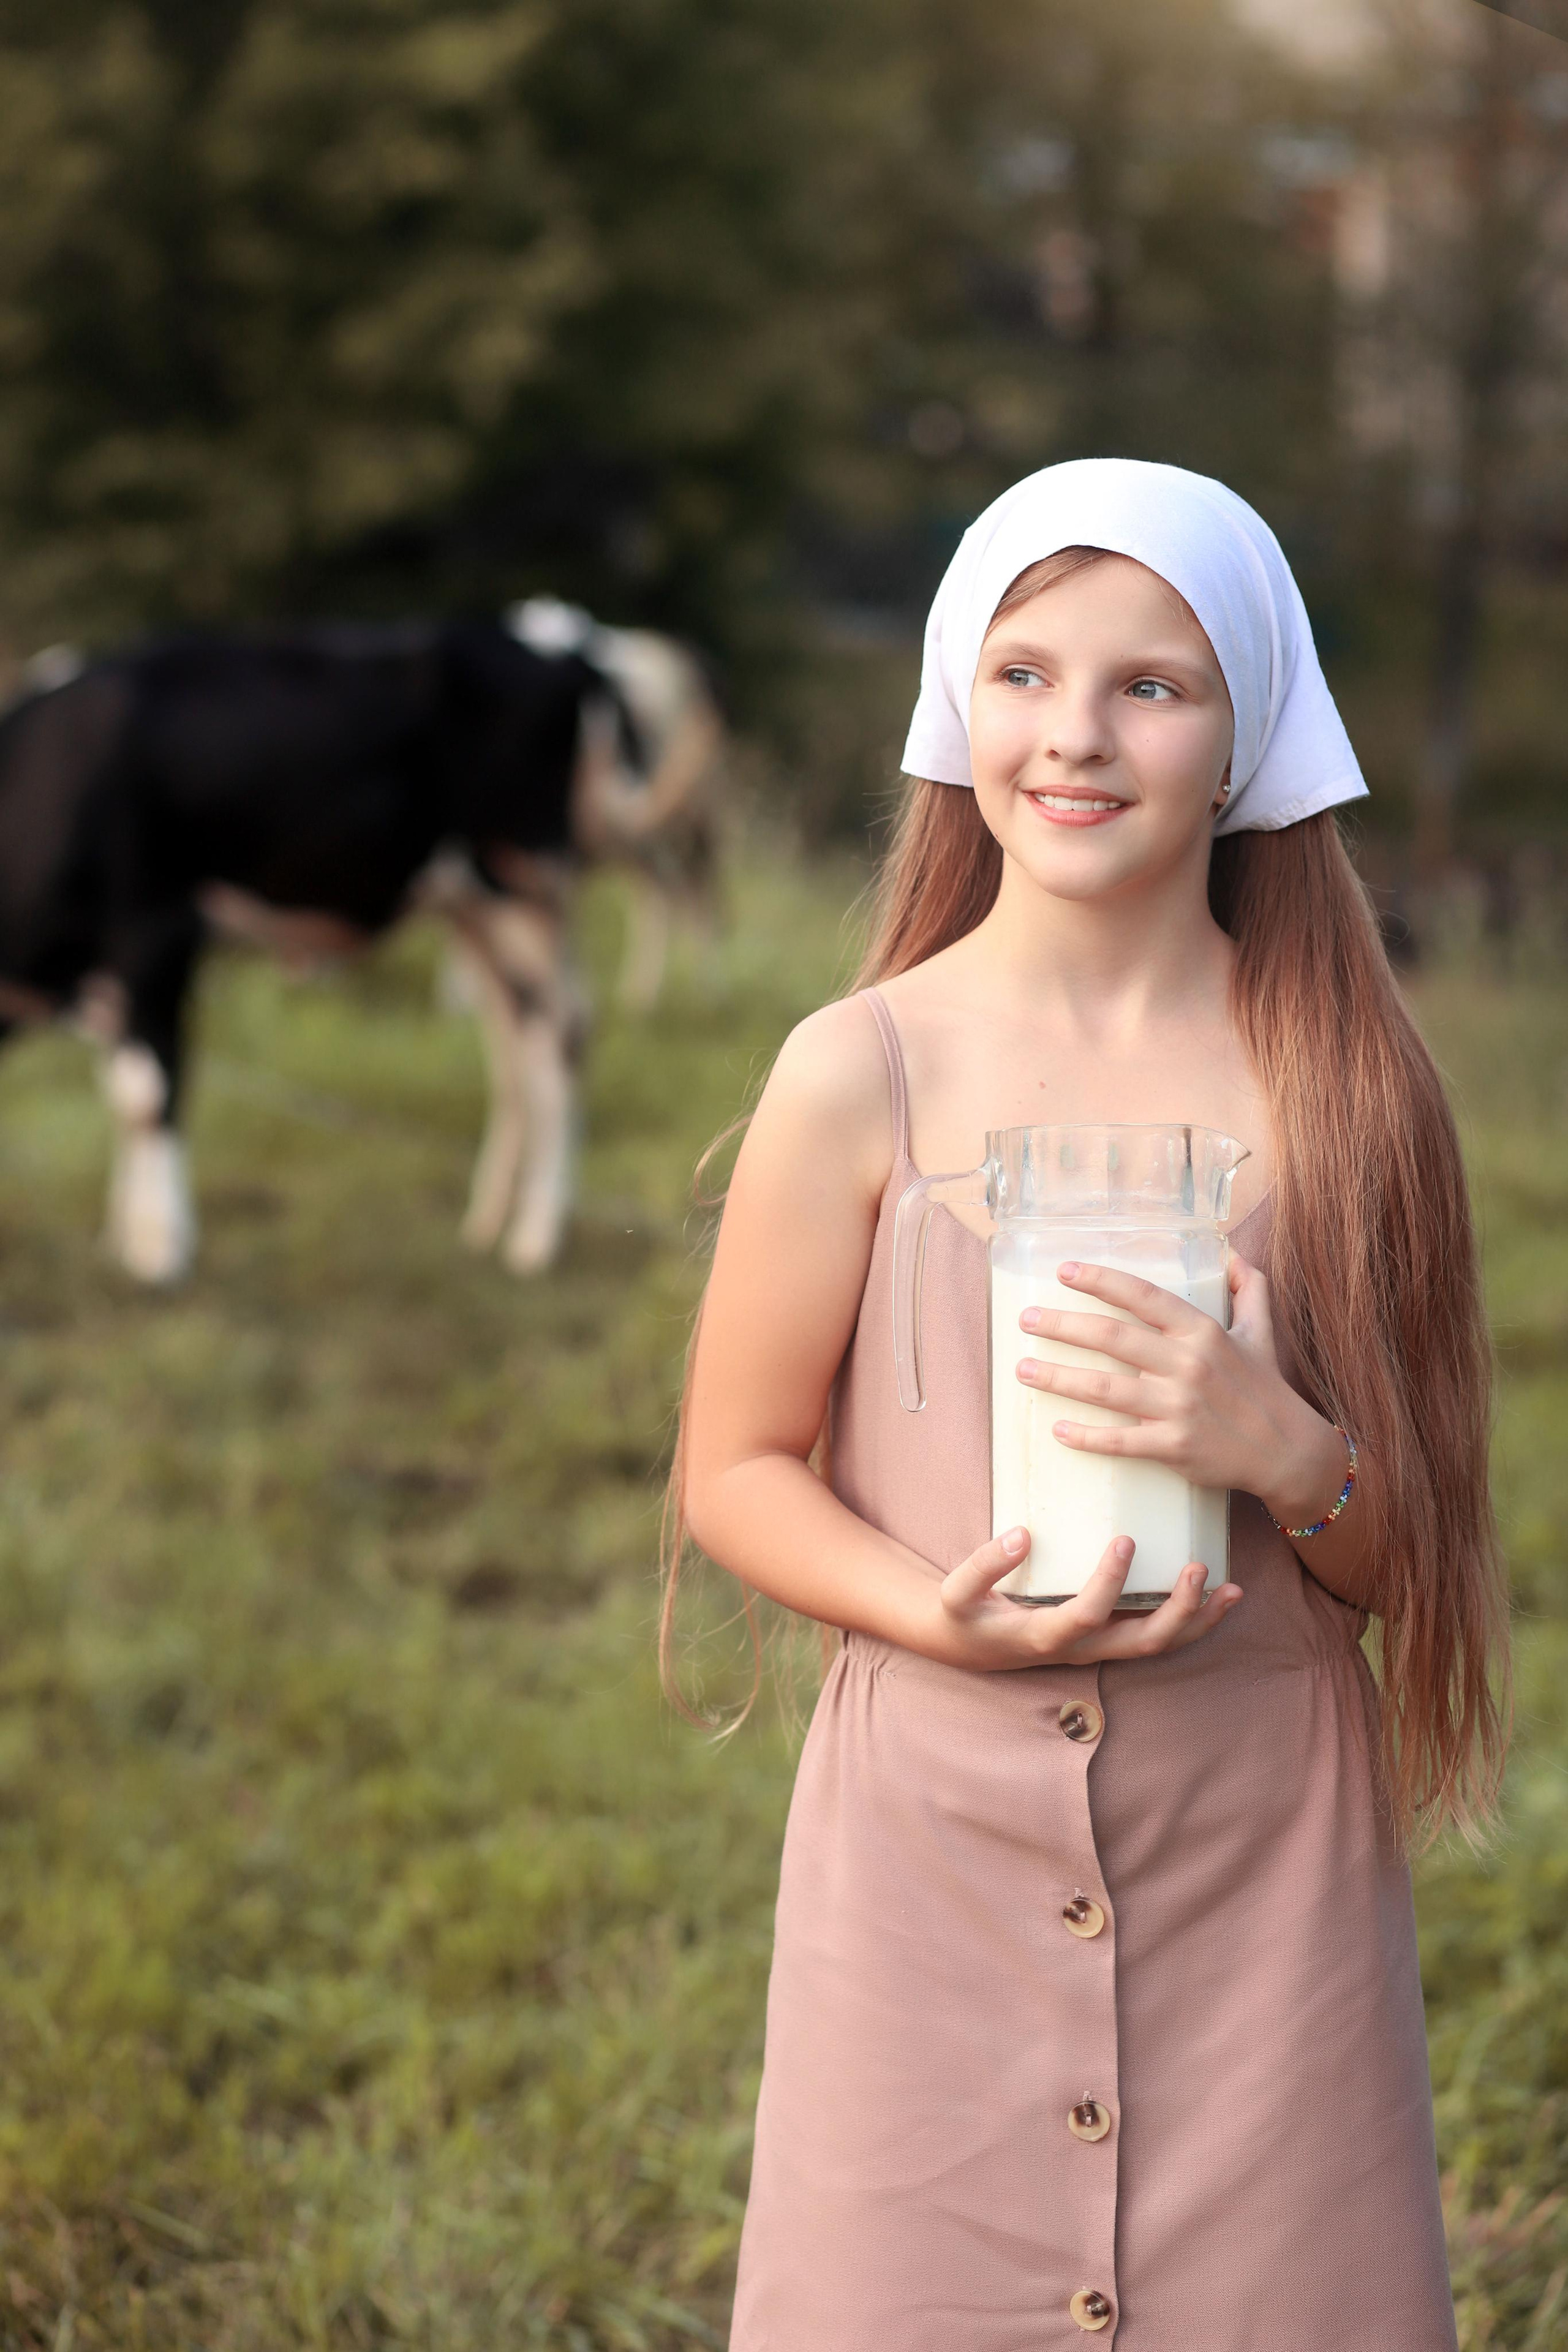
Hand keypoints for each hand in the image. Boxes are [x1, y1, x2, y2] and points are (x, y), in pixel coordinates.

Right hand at [925, 1527, 1240, 1671]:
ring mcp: (1098, 1650)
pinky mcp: (1107, 1640)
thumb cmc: (964, 1614)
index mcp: (1044, 1637)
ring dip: (1198, 1622)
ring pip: (1158, 1647)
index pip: (1087, 1617)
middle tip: (1199, 1570)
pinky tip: (1217, 1596)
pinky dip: (1191, 1621)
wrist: (966, 1645)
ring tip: (1232, 1590)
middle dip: (1178, 1612)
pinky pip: (1155, 1637)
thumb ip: (985, 1564)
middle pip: (1142, 1644)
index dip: (1109, 1583)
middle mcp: (1080, 1651)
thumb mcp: (958, 1591)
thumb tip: (1021, 1535)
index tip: (1125, 1540)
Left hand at [1015, 1255, 1345, 1524]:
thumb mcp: (1262, 1331)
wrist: (1289, 1451)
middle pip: (1110, 1338)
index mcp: (1202, 1332)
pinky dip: (1084, 1436)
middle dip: (1061, 1326)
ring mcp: (1178, 1407)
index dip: (1100, 1280)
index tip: (1063, 1271)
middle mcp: (1187, 1365)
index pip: (1142, 1296)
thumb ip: (1248, 1289)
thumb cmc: (1267, 1388)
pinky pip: (1119, 1440)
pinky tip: (1056, 1428)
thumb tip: (1231, 1254)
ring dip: (1057, 1377)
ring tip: (1022, 1370)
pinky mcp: (1173, 1447)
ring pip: (1103, 1388)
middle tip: (1025, 1320)